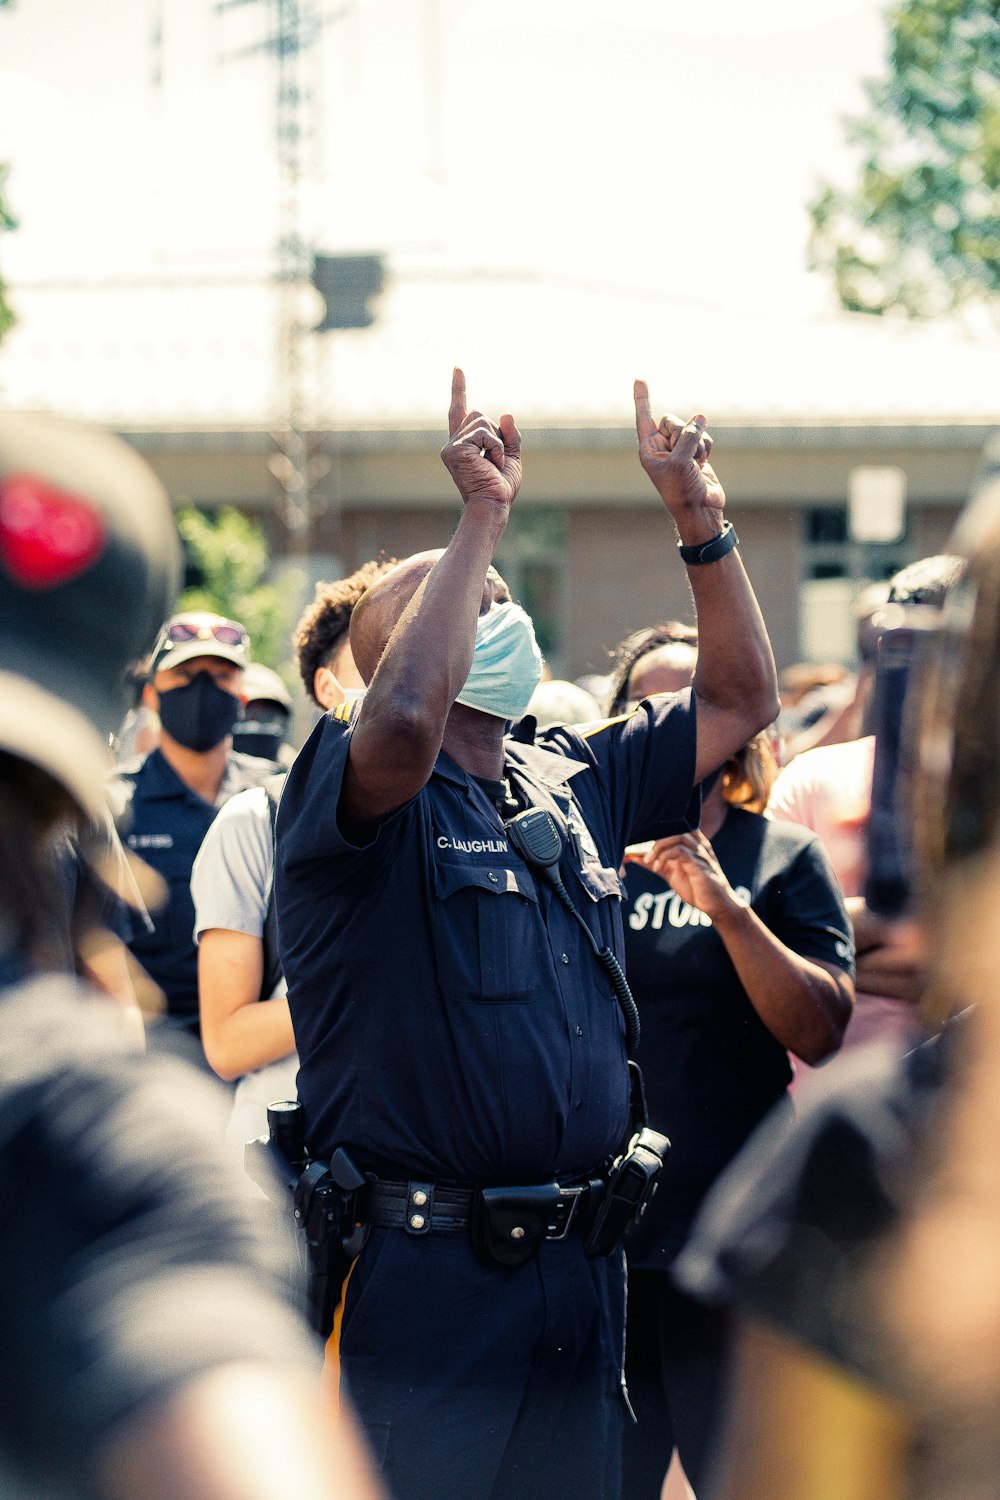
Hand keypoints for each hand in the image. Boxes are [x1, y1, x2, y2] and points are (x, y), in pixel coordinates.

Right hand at [440, 368, 521, 512]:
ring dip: (497, 442)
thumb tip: (506, 414)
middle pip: (477, 413)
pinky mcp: (454, 450)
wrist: (492, 506)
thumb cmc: (500, 488)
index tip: (458, 369)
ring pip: (482, 421)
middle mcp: (453, 443)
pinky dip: (495, 448)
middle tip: (495, 461)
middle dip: (494, 432)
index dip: (459, 389)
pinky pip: (484, 433)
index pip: (460, 411)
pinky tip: (491, 464)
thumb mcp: (511, 458)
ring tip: (493, 464)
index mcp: (464, 445)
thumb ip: (509, 436)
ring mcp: (451, 446)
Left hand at [633, 380, 724, 525]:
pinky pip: (704, 437)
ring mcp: (679, 450)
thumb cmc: (683, 490)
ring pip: (692, 428)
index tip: (639, 378)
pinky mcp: (696, 453)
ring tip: (695, 465)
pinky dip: (706, 449)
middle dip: (683, 434)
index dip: (642, 398)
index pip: (644, 418)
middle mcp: (662, 447)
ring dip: (698, 445)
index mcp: (649, 450)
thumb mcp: (681, 461)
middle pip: (673, 421)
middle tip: (684, 457)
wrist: (700, 510)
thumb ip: (689, 435)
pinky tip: (703, 465)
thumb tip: (700, 417)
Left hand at [641, 829, 740, 922]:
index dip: (660, 828)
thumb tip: (634, 856)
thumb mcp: (671, 873)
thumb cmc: (696, 888)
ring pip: (677, 836)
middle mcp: (699, 844)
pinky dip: (664, 857)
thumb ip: (656, 863)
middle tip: (644, 856)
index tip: (643, 840)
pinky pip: (680, 851)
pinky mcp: (699, 864)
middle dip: (655, 840)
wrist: (716, 906)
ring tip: (649, 861)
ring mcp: (700, 853)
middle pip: (675, 828)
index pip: (678, 824)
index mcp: (694, 844)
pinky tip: (657, 868)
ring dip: (658, 848)